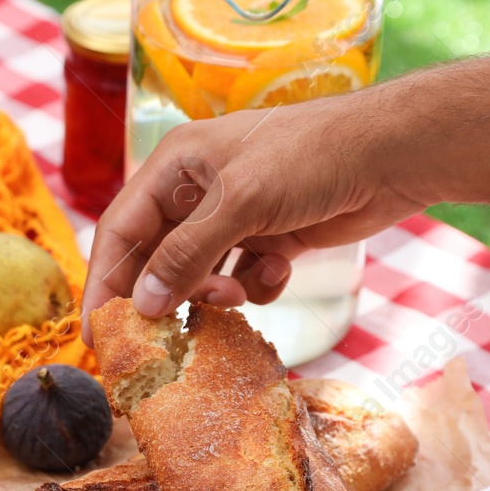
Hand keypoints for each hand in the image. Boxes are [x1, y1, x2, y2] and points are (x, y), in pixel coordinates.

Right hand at [80, 91, 425, 338]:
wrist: (391, 154)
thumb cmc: (310, 157)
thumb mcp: (239, 202)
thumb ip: (185, 255)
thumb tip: (141, 303)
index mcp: (176, 166)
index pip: (120, 230)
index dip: (105, 282)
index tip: (98, 333)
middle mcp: (198, 190)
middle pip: (156, 257)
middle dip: (166, 293)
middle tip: (167, 336)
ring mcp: (236, 216)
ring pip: (200, 274)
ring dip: (213, 294)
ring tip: (233, 297)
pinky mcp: (271, 238)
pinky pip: (242, 279)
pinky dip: (256, 286)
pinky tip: (279, 270)